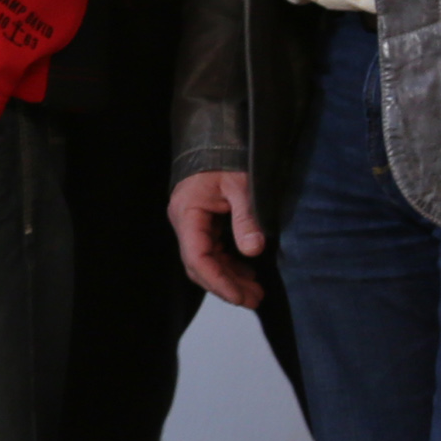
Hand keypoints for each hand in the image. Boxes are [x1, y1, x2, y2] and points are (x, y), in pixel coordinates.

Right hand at [170, 169, 267, 307]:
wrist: (216, 141)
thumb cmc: (225, 159)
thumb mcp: (241, 185)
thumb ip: (246, 217)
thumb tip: (253, 250)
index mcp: (187, 212)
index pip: (197, 256)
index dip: (217, 280)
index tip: (239, 296)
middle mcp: (185, 222)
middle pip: (199, 265)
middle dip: (225, 285)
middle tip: (253, 299)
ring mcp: (193, 224)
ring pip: (206, 262)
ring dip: (228, 279)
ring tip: (255, 293)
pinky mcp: (204, 225)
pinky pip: (213, 252)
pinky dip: (229, 267)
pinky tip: (247, 274)